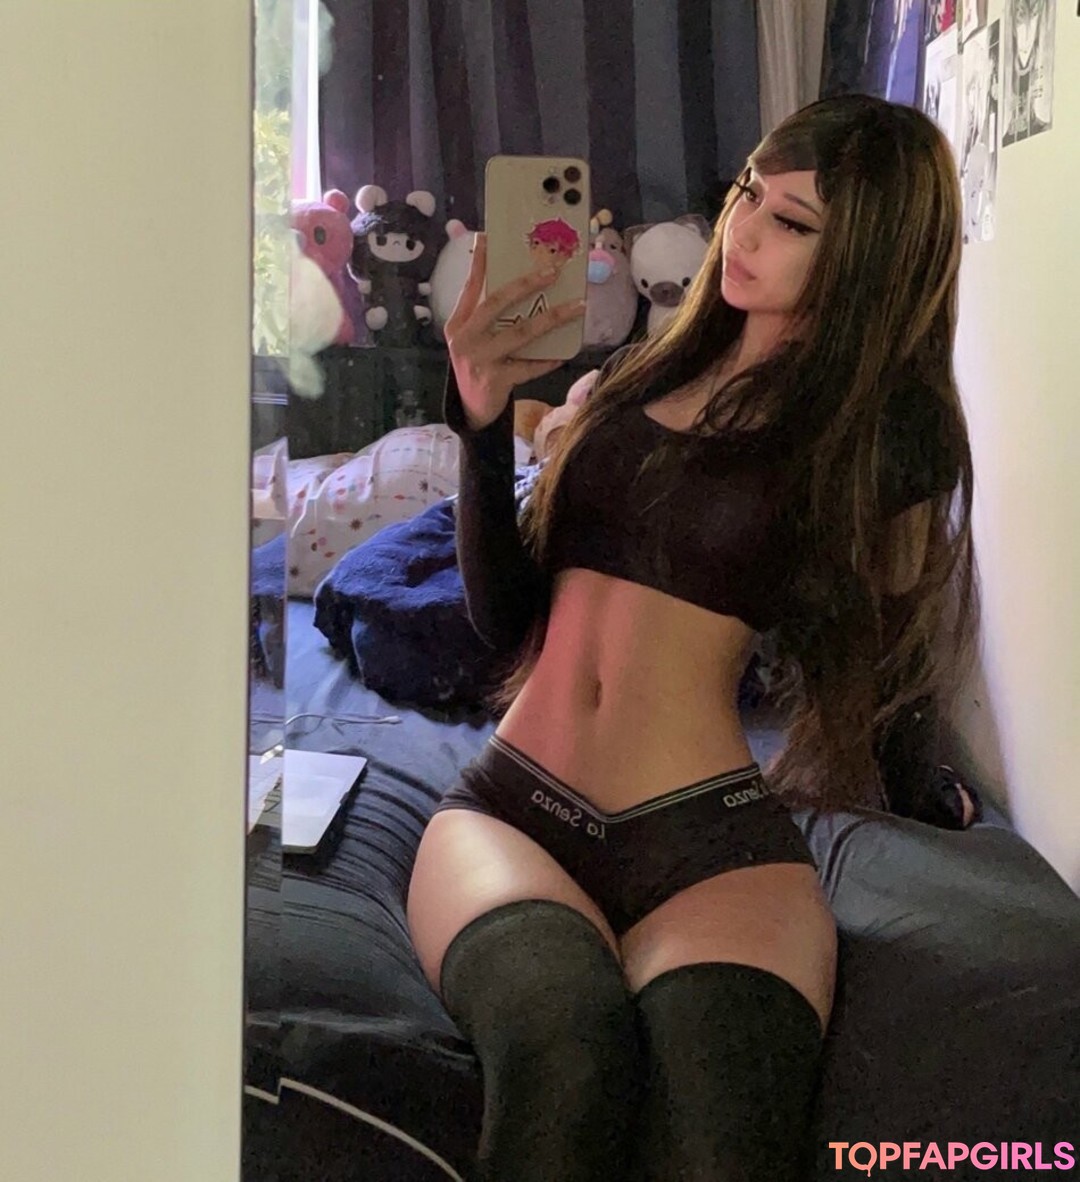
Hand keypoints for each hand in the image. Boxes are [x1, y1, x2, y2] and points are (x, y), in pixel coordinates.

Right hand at [444, 232, 585, 430]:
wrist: (473, 409)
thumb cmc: (478, 365)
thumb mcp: (472, 338)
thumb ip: (484, 314)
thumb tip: (516, 283)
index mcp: (458, 324)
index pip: (470, 287)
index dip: (480, 262)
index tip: (489, 237)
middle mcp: (465, 339)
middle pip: (496, 303)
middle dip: (526, 284)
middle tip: (553, 271)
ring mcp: (480, 360)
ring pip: (520, 333)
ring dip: (552, 318)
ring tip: (577, 306)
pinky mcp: (497, 380)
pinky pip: (530, 366)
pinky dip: (548, 359)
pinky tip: (564, 352)